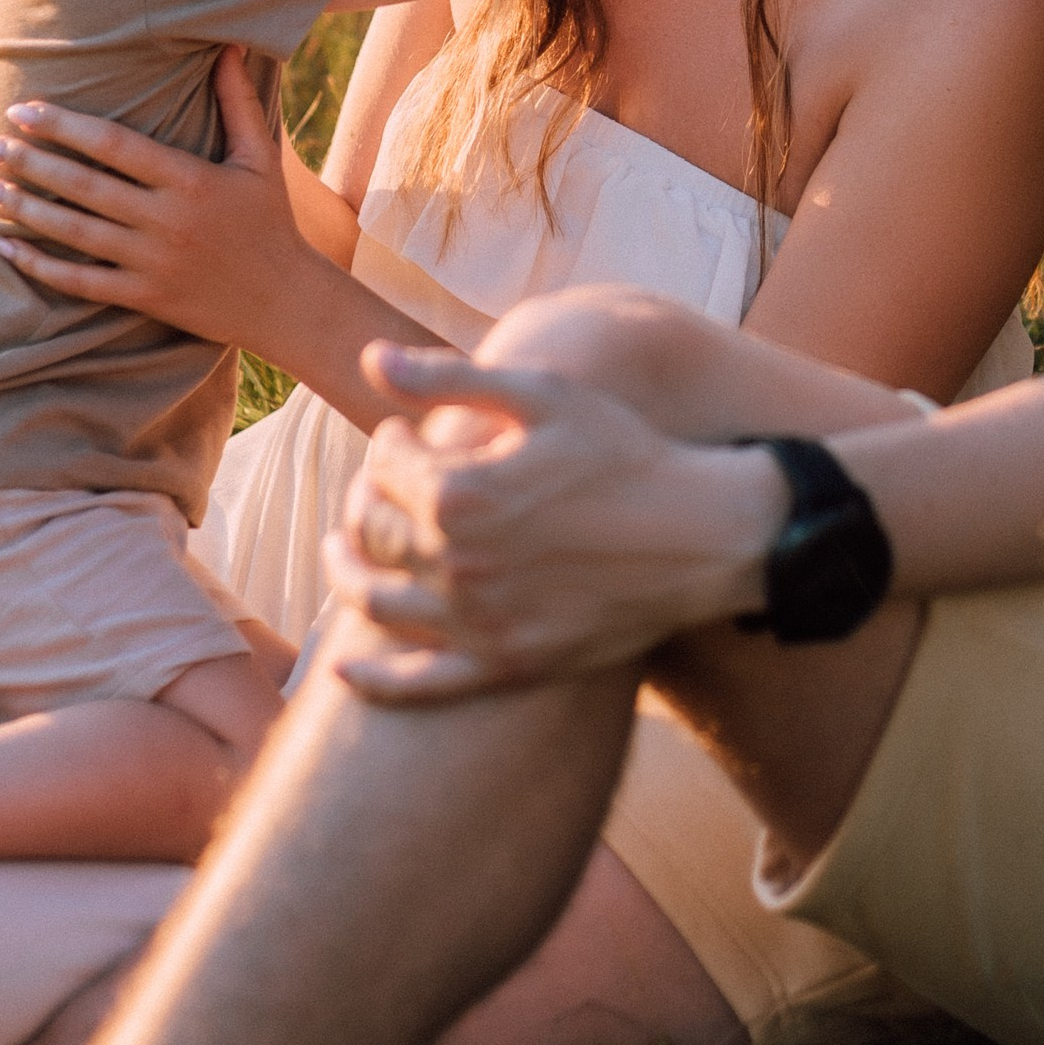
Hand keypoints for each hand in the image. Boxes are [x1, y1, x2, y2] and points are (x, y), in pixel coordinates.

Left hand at [0, 46, 307, 344]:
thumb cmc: (270, 220)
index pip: (115, 146)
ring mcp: (151, 263)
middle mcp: (166, 221)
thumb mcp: (260, 157)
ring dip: (22, 209)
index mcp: (191, 180)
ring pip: (73, 233)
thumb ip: (238, 101)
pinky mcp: (143, 298)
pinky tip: (4, 247)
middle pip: (83, 187)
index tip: (23, 109)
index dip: (65, 126)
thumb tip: (228, 44)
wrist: (284, 301)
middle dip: (28, 162)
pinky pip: (79, 282)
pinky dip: (38, 265)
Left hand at [325, 342, 783, 701]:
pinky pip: (419, 685)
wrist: (702, 534)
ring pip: (378, 607)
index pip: (384, 468)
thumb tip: (369, 359)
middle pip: (374, 535)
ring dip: (346, 577)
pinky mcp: (508, 665)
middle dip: (362, 504)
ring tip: (342, 556)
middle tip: (372, 490)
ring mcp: (482, 622)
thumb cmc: (623, 452)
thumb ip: (449, 379)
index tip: (402, 435)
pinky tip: (343, 670)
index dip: (386, 445)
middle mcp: (459, 564)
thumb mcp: (541, 397)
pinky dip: (373, 680)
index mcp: (461, 493)